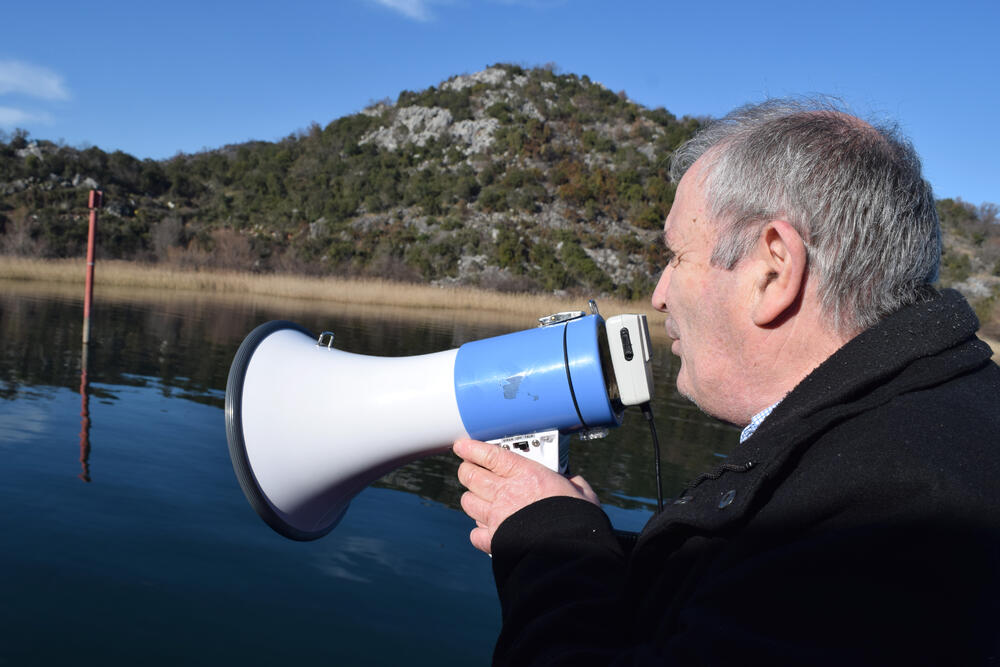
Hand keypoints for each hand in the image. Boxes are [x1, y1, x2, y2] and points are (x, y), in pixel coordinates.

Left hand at [453, 438, 599, 553]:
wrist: (570, 552)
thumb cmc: (578, 519)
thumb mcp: (581, 491)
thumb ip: (572, 482)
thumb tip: (573, 481)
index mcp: (526, 474)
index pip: (490, 455)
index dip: (472, 449)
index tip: (462, 446)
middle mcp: (506, 492)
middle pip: (471, 476)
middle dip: (467, 470)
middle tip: (469, 469)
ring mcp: (496, 517)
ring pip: (468, 502)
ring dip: (471, 499)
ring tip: (478, 498)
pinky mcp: (494, 540)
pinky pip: (475, 534)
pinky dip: (479, 532)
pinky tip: (488, 530)